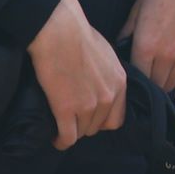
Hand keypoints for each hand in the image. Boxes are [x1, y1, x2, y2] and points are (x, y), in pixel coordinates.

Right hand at [30, 0, 129, 149]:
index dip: (102, 120)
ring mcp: (89, 105)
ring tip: (61, 127)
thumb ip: (107, 74)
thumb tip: (99, 83)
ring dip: (72, 132)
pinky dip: (61, 141)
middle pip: (98, 126)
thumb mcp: (106, 54)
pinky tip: (55, 138)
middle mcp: (108, 97)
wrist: (60, 32)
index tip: (89, 117)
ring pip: (82, 133)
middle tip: (72, 119)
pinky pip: (67, 137)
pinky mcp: (67, 110)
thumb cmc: (79, 35)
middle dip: (85, 125)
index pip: (117, 118)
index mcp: (119, 82)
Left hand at [124, 0, 174, 92]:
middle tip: (144, 74)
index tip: (131, 75)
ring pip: (174, 84)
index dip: (133, 78)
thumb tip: (120, 49)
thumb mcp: (139, 6)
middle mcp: (169, 54)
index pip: (137, 78)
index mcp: (147, 44)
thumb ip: (127, 32)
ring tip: (159, 73)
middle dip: (148, 83)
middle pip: (156, 85)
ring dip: (165, 81)